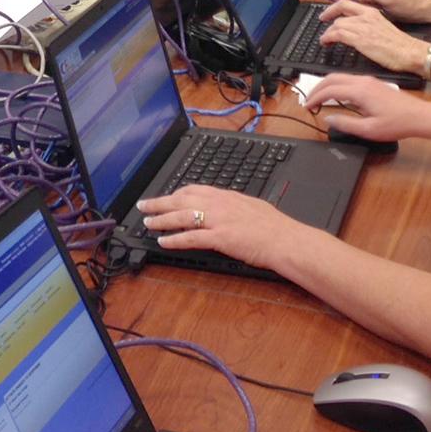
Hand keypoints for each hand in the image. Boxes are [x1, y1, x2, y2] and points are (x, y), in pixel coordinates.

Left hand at [137, 185, 299, 271]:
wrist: (286, 239)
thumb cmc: (275, 227)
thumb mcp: (252, 206)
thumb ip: (234, 205)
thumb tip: (225, 207)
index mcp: (227, 196)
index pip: (194, 190)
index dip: (175, 193)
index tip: (165, 196)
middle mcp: (220, 204)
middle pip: (182, 199)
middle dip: (160, 202)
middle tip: (144, 205)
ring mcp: (218, 220)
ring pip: (182, 215)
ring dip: (161, 219)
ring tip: (147, 223)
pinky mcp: (220, 238)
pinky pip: (191, 237)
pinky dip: (174, 239)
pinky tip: (163, 241)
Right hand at [306, 73, 430, 141]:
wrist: (419, 116)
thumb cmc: (398, 123)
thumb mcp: (369, 130)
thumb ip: (345, 124)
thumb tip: (328, 119)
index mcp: (360, 91)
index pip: (329, 89)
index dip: (314, 97)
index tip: (307, 106)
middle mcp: (362, 82)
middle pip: (331, 78)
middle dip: (316, 88)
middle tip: (308, 101)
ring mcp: (368, 81)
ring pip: (339, 77)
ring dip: (326, 86)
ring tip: (318, 98)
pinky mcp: (373, 83)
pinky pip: (348, 79)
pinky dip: (336, 85)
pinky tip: (336, 96)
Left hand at [318, 0, 430, 75]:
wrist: (409, 52)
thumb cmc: (400, 45)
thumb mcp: (382, 28)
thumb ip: (369, 26)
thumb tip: (357, 32)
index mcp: (372, 12)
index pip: (348, 3)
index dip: (335, 7)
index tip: (329, 12)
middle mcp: (366, 16)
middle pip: (340, 9)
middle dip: (327, 15)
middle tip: (322, 21)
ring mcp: (362, 27)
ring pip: (337, 23)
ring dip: (327, 31)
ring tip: (324, 39)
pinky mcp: (359, 39)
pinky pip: (337, 34)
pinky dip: (328, 38)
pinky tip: (326, 42)